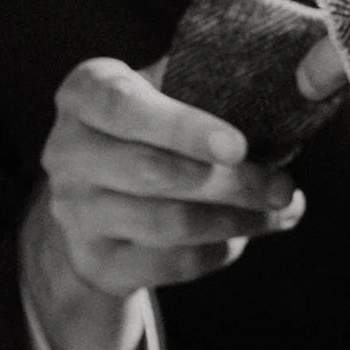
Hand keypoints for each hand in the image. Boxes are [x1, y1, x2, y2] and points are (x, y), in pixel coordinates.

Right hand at [26, 52, 310, 349]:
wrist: (95, 199)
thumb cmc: (147, 131)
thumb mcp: (162, 92)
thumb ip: (204, 85)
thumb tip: (283, 95)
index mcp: (84, 93)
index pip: (126, 106)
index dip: (184, 127)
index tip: (239, 145)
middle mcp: (67, 150)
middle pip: (155, 172)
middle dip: (233, 183)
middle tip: (283, 188)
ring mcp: (74, 211)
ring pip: (167, 223)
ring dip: (236, 222)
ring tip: (278, 213)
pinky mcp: (95, 260)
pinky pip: (168, 263)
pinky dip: (217, 252)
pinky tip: (242, 237)